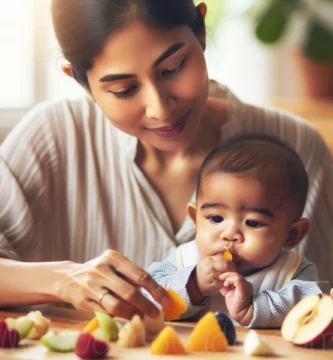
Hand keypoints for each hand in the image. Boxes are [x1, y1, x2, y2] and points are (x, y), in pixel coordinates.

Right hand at [51, 250, 169, 318]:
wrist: (69, 278)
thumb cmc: (101, 272)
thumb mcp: (115, 266)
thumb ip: (132, 276)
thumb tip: (157, 293)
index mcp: (113, 257)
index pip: (140, 275)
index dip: (155, 290)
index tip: (166, 301)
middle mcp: (101, 269)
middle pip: (130, 292)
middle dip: (146, 304)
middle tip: (156, 313)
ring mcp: (91, 286)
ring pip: (117, 305)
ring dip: (132, 314)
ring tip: (141, 316)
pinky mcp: (83, 301)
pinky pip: (106, 313)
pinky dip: (119, 317)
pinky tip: (126, 316)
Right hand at [195, 254, 236, 296]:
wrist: (195, 283)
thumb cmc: (204, 273)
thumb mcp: (209, 263)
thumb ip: (218, 261)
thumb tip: (232, 260)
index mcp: (209, 259)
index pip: (224, 259)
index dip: (231, 264)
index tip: (235, 268)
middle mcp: (209, 265)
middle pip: (225, 265)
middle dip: (232, 270)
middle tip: (236, 274)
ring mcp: (210, 274)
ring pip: (224, 274)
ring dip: (229, 278)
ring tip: (232, 280)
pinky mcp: (211, 283)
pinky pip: (222, 283)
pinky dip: (226, 284)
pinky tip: (227, 285)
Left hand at [219, 272, 252, 325]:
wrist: (242, 314)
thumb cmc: (236, 306)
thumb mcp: (228, 293)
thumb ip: (225, 287)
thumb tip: (218, 281)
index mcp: (242, 284)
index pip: (234, 275)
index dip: (226, 275)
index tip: (220, 278)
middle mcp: (245, 283)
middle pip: (235, 273)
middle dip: (226, 275)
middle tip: (220, 278)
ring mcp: (245, 285)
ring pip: (236, 274)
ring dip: (227, 277)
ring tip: (224, 283)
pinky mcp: (244, 287)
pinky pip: (237, 279)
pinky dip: (230, 279)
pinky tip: (226, 284)